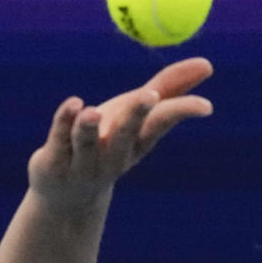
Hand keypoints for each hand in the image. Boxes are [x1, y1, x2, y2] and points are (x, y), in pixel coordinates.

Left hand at [28, 57, 213, 212]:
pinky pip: (59, 138)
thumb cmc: (108, 145)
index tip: (205, 105)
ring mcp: (82, 161)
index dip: (181, 113)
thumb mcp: (138, 118)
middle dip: (136, 116)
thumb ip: (169, 89)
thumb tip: (208, 64)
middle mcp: (112, 155)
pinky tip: (72, 105)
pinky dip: (64, 121)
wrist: (67, 198)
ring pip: (87, 142)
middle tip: (149, 96)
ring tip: (92, 112)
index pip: (160, 125)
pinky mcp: (53, 161)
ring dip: (88, 127)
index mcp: (136, 144)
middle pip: (125, 134)